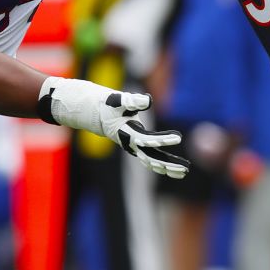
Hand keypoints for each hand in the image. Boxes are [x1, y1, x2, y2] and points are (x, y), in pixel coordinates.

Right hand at [39, 77, 188, 177]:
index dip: (161, 139)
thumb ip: (131, 100)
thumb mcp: (115, 98)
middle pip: (151, 157)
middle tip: (186, 169)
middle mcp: (128, 141)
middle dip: (168, 164)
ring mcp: (129, 143)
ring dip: (165, 165)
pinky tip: (168, 166)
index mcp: (125, 132)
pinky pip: (146, 154)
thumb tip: (148, 101)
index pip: (147, 139)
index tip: (178, 138)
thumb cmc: (99, 102)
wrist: (83, 108)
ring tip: (183, 171)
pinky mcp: (130, 141)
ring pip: (149, 159)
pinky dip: (157, 160)